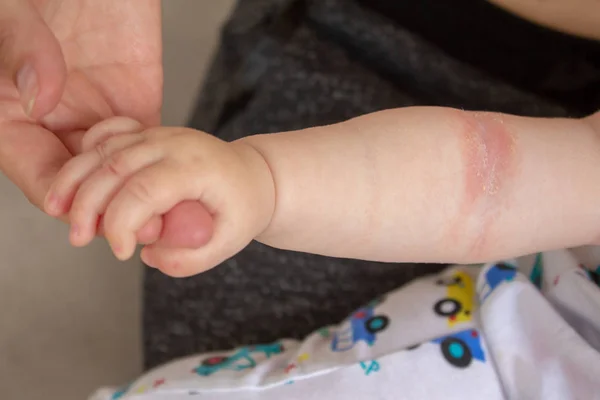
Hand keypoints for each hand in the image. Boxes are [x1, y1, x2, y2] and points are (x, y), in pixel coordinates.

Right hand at [0, 0, 210, 247]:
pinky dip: (158, 167)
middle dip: (111, 211)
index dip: (64, 201)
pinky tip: (175, 185)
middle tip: (142, 230)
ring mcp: (95, 115)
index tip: (94, 223)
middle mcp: (53, 122)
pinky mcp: (133, 105)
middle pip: (81, 184)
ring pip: (116, 172)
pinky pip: (145, 146)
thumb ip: (23, 52)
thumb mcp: (15, 13)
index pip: (35, 171)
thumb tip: (40, 97)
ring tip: (165, 217)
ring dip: (138, 198)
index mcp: (11, 113)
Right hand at [46, 118, 274, 275]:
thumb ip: (191, 259)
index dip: (122, 223)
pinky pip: (109, 135)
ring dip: (75, 180)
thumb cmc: (243, 207)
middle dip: (87, 205)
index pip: (146, 190)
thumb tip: (148, 256)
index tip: (122, 252)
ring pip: (105, 149)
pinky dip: (86, 153)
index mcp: (196, 166)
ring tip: (57, 212)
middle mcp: (174, 143)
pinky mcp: (148, 135)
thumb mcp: (231, 241)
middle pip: (115, 166)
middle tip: (77, 239)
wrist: (252, 175)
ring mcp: (159, 134)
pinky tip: (72, 179)